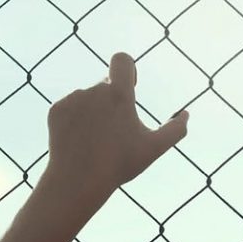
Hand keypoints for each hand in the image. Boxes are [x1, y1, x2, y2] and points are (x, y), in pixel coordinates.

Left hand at [0, 52, 188, 241]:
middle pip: (106, 85)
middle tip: (115, 133)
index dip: (128, 69)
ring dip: (94, 112)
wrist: (77, 181)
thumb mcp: (154, 149)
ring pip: (88, 98)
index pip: (122, 60)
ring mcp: (72, 99)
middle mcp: (93, 90)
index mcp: (118, 94)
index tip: (130, 84)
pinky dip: (76, 120)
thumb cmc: (119, 165)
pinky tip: (80, 142)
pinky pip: (70, 108)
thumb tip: (185, 114)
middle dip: (112, 102)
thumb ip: (176, 130)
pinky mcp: (56, 110)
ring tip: (96, 141)